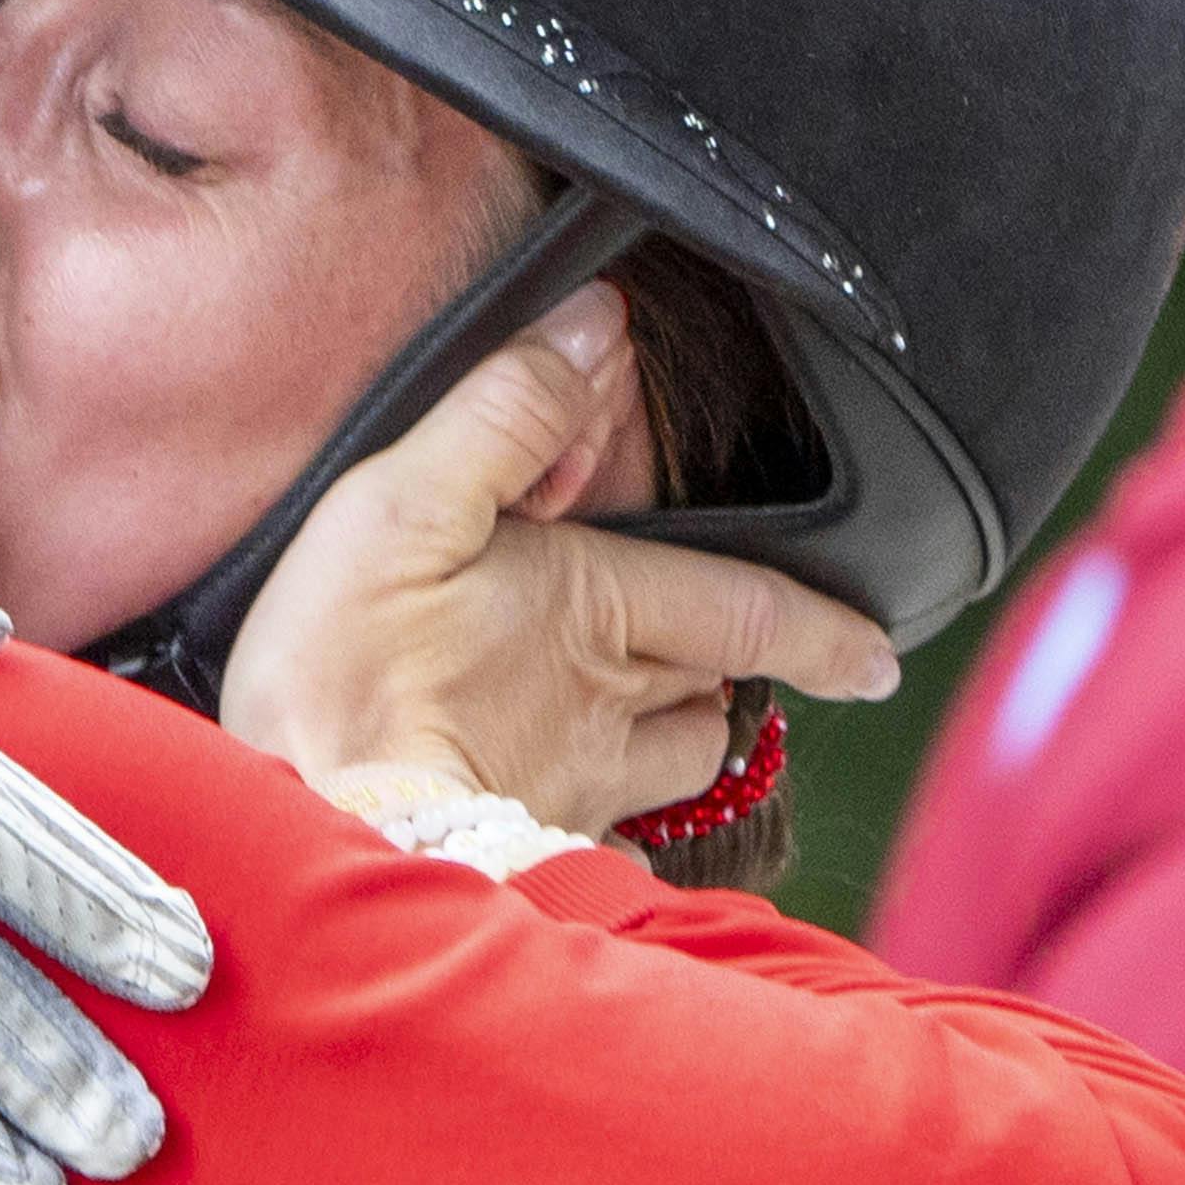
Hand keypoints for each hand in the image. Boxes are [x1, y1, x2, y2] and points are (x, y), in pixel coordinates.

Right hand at [218, 283, 905, 835]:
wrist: (307, 837)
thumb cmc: (345, 677)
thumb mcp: (405, 506)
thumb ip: (505, 415)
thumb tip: (595, 331)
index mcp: (599, 612)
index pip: (751, 612)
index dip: (826, 632)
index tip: (878, 658)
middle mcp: (608, 710)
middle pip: (708, 690)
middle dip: (720, 666)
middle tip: (713, 648)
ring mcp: (571, 793)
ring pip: (671, 767)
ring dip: (674, 739)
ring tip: (639, 714)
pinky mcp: (523, 854)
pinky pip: (601, 838)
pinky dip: (601, 814)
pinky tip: (560, 803)